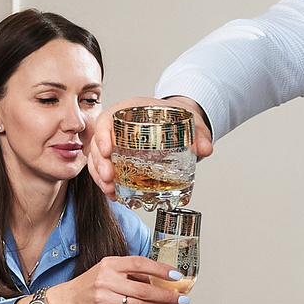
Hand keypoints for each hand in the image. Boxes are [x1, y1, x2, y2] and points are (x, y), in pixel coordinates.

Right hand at [50, 255, 185, 303]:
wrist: (69, 301)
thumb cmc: (92, 284)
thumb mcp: (110, 270)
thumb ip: (132, 273)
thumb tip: (160, 282)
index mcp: (110, 264)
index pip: (140, 264)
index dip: (160, 270)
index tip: (176, 276)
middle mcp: (107, 280)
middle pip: (144, 290)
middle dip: (167, 297)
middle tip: (183, 300)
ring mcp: (105, 299)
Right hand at [85, 94, 210, 190]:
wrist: (178, 123)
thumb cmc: (178, 117)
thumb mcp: (189, 122)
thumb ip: (198, 134)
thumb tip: (205, 148)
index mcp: (130, 110)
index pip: (107, 119)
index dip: (102, 134)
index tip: (107, 150)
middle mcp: (118, 126)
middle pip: (98, 142)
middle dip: (99, 162)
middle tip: (109, 178)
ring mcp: (115, 142)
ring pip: (98, 158)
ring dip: (99, 176)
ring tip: (110, 190)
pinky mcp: (118, 156)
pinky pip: (105, 168)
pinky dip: (106, 182)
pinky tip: (113, 193)